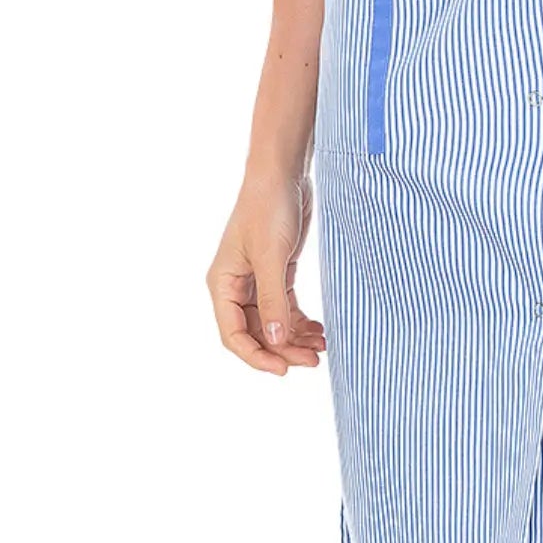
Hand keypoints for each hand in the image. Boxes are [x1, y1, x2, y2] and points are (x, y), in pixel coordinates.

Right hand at [206, 169, 327, 373]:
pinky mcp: (278, 271)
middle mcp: (236, 285)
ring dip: (294, 338)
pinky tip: (319, 331)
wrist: (285, 172)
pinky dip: (301, 321)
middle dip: (283, 349)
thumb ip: (273, 301)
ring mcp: (257, 279)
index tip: (283, 370)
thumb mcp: (271, 256)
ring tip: (321, 349)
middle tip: (312, 361)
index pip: (233, 335)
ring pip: (273, 322)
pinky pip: (286, 306)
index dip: (257, 356)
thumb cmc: (269, 208)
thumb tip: (276, 342)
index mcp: (222, 284)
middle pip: (256, 332)